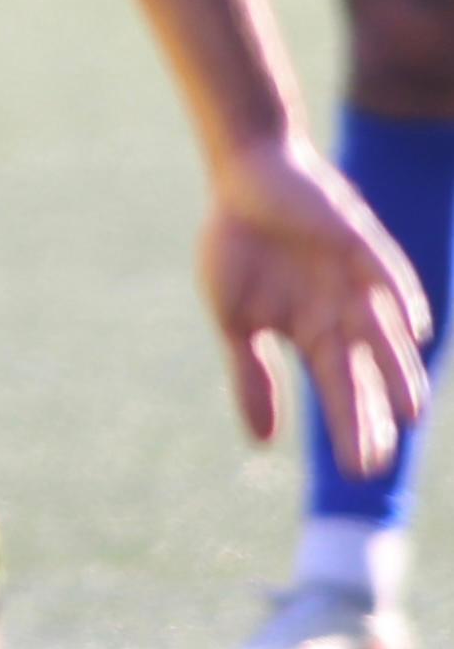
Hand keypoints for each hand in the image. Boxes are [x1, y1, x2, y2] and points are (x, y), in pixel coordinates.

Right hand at [200, 131, 432, 479]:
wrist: (244, 178)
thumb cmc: (238, 247)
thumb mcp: (234, 321)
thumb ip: (252, 375)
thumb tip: (263, 440)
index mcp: (314, 333)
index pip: (340, 389)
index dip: (351, 426)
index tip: (358, 471)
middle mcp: (343, 312)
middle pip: (365, 373)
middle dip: (372, 414)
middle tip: (380, 459)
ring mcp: (355, 279)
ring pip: (384, 333)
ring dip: (399, 371)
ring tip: (413, 412)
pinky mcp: (357, 241)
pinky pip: (385, 273)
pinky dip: (400, 299)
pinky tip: (413, 328)